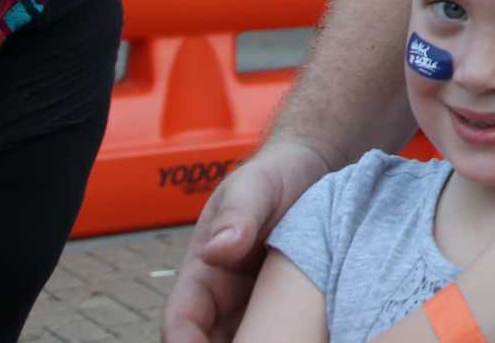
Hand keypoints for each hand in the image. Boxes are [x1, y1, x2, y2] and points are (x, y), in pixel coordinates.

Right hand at [162, 137, 331, 342]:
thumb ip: (239, 215)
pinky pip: (282, 335)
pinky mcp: (286, 308)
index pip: (180, 325)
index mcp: (203, 275)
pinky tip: (310, 339)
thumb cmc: (277, 175)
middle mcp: (223, 300)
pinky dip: (289, 340)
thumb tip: (217, 250)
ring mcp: (255, 307)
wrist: (313, 169)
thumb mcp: (256, 187)